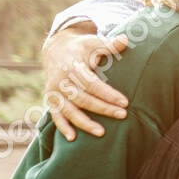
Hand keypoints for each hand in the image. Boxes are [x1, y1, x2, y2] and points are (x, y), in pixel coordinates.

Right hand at [41, 26, 130, 140]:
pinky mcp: (52, 99)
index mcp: (72, 66)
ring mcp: (54, 92)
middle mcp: (60, 80)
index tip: (125, 102)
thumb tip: (126, 40)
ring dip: (84, 123)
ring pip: (69, 110)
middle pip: (82, 98)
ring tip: (102, 133)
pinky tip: (73, 138)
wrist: (56, 50)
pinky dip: (62, 127)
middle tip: (122, 115)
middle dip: (102, 108)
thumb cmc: (81, 48)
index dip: (107, 94)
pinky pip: (55, 115)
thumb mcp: (93, 42)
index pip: (91, 83)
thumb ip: (109, 44)